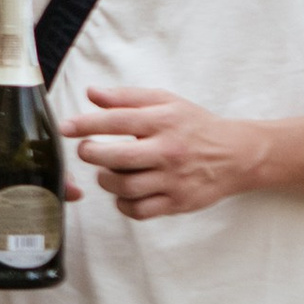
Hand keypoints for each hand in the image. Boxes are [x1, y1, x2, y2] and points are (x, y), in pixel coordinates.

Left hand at [73, 85, 263, 219]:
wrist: (237, 155)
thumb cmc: (195, 126)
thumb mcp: (166, 102)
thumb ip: (127, 98)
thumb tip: (92, 93)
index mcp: (164, 121)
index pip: (117, 121)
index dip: (86, 124)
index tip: (66, 128)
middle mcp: (168, 150)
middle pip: (116, 158)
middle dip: (91, 154)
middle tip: (86, 150)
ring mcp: (173, 179)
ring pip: (125, 186)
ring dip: (106, 180)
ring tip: (105, 171)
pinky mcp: (177, 202)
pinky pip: (139, 210)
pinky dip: (124, 203)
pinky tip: (124, 192)